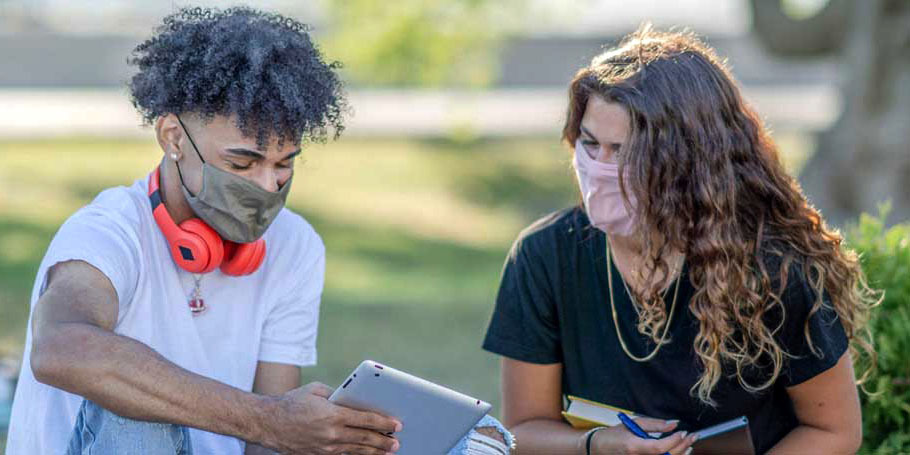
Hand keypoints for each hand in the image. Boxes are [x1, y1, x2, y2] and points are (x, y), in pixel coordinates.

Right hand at [257, 382, 402, 454]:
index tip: (397, 424)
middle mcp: (331, 434)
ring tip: (388, 451)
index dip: (384, 423)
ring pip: (356, 451)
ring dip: (374, 451)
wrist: (268, 423)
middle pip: (364, 439)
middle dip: (383, 441)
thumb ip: (338, 395)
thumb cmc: (292, 402)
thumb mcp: (317, 390)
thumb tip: (356, 400)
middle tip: (397, 441)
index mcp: (332, 414)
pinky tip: (366, 454)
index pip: (365, 420)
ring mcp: (325, 448)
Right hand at [590, 418, 697, 454]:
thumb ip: (655, 425)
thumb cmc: (615, 436)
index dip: (674, 441)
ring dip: (681, 453)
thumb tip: (674, 424)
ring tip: (690, 443)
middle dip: (683, 446)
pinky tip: (681, 452)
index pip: (659, 448)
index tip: (682, 432)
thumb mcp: (633, 424)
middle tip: (692, 436)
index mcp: (634, 447)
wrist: (600, 449)